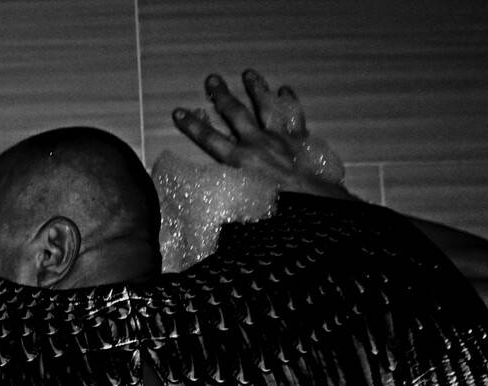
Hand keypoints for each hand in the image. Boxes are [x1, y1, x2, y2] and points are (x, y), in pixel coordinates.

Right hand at [172, 70, 349, 198]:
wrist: (308, 202)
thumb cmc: (273, 208)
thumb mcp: (241, 206)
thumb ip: (223, 200)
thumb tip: (207, 209)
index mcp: (238, 160)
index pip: (210, 139)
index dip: (193, 126)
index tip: (178, 112)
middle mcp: (256, 143)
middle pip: (236, 114)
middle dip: (222, 95)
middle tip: (212, 78)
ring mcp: (278, 138)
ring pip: (265, 107)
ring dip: (256, 89)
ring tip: (248, 73)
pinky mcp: (298, 140)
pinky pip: (294, 116)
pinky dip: (290, 102)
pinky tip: (285, 90)